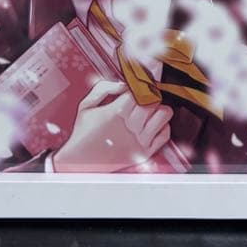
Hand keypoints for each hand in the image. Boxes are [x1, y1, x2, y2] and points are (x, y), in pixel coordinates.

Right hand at [51, 78, 172, 173]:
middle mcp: (129, 127)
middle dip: (149, 95)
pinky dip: (162, 126)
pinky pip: (165, 134)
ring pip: (163, 114)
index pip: (138, 90)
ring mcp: (139, 141)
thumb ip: (104, 88)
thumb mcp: (86, 105)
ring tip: (149, 111)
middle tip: (142, 97)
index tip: (136, 86)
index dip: (138, 86)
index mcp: (115, 112)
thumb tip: (124, 84)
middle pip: (153, 100)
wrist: (81, 162)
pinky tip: (151, 125)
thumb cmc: (84, 133)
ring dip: (158, 109)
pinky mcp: (145, 153)